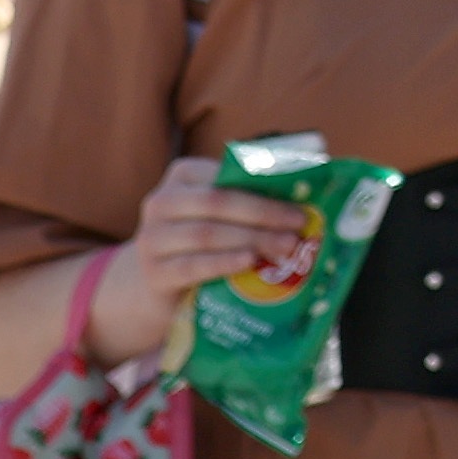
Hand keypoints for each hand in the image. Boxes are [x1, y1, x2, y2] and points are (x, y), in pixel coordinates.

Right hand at [98, 158, 314, 357]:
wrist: (155, 283)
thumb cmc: (198, 238)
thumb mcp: (215, 213)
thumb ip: (246, 197)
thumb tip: (305, 193)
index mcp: (182, 176)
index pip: (225, 175)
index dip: (264, 186)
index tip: (299, 199)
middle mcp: (161, 202)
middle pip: (217, 203)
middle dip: (263, 214)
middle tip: (298, 226)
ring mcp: (152, 238)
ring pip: (207, 234)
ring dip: (251, 240)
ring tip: (285, 247)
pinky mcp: (154, 272)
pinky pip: (193, 265)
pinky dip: (224, 263)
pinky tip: (249, 263)